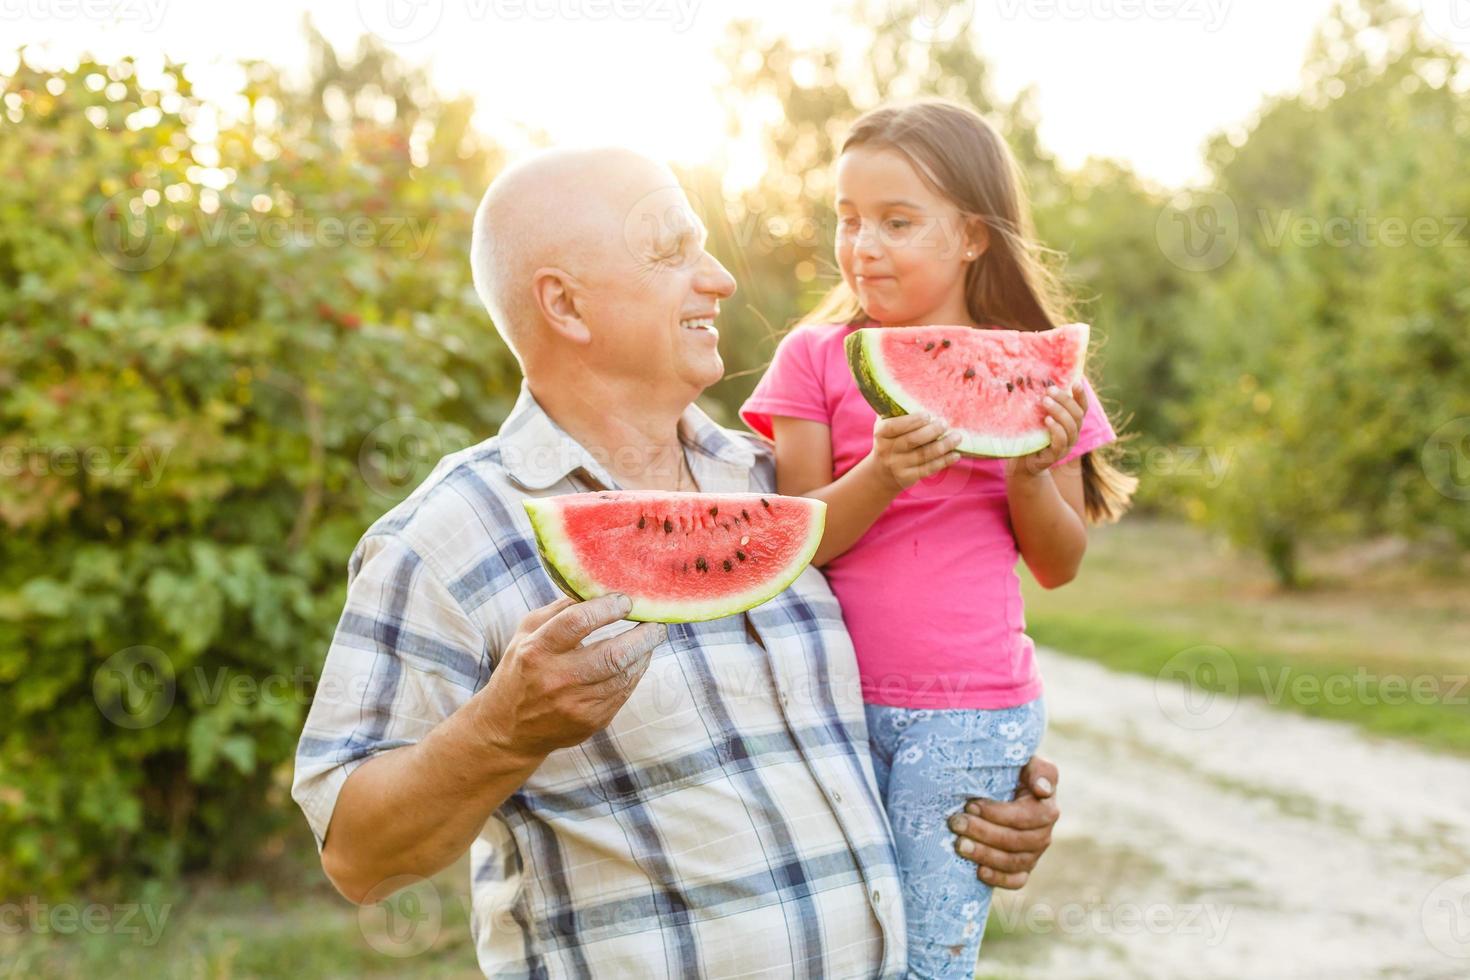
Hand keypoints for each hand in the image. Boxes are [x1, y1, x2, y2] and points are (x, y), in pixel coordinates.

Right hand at [478, 594, 665, 758]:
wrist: (509, 729)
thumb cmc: (521, 669)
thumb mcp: (527, 633)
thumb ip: (560, 609)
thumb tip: (598, 586)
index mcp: (536, 650)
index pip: (578, 622)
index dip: (608, 607)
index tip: (626, 600)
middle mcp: (556, 679)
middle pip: (612, 654)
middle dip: (643, 635)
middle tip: (656, 622)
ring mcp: (575, 705)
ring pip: (624, 675)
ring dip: (644, 653)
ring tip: (651, 637)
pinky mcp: (591, 721)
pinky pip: (623, 693)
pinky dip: (635, 673)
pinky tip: (638, 660)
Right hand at [869, 413, 963, 490]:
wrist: (881, 473)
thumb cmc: (889, 440)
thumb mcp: (885, 425)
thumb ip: (894, 410)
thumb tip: (915, 388)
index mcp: (880, 434)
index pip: (893, 426)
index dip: (911, 421)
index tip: (927, 415)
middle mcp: (886, 450)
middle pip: (911, 441)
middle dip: (931, 431)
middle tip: (945, 423)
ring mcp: (897, 466)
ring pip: (923, 455)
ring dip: (943, 446)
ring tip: (957, 437)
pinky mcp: (908, 477)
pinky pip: (928, 468)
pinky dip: (944, 461)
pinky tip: (955, 454)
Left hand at [948, 755, 1059, 888]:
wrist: (1002, 788)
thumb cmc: (1011, 772)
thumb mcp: (1025, 763)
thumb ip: (1039, 770)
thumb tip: (1043, 790)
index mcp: (1046, 807)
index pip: (1029, 817)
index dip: (999, 814)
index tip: (971, 805)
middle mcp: (1044, 833)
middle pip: (1020, 841)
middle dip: (985, 833)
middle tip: (956, 823)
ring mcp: (1034, 853)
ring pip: (1016, 862)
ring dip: (986, 855)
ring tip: (959, 845)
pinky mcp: (1023, 868)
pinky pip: (1017, 880)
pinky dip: (999, 879)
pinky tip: (978, 872)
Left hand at [1007, 382, 1086, 478]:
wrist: (1021, 463)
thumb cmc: (1030, 436)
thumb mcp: (1038, 417)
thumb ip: (1045, 404)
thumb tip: (1041, 382)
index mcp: (1071, 423)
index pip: (1082, 407)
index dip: (1081, 395)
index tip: (1076, 382)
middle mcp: (1073, 434)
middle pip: (1077, 415)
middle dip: (1065, 400)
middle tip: (1049, 390)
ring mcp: (1066, 447)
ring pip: (1071, 427)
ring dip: (1059, 412)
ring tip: (1045, 401)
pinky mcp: (1055, 456)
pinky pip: (1061, 441)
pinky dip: (1056, 429)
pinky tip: (1047, 420)